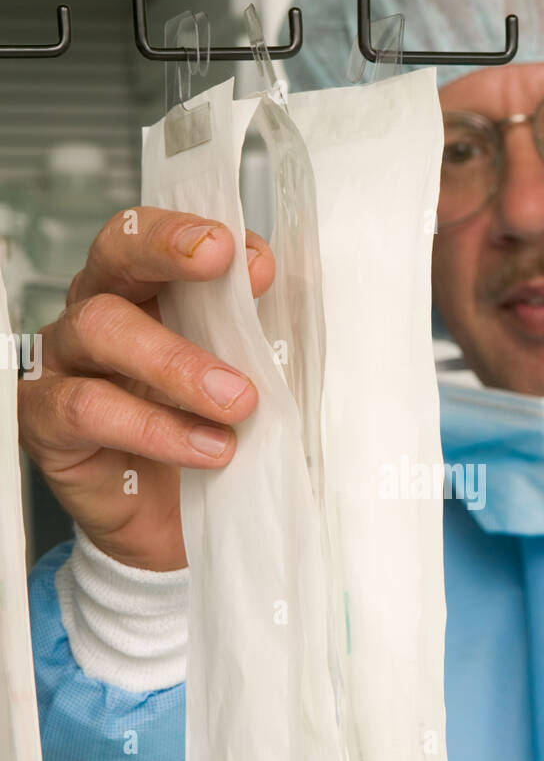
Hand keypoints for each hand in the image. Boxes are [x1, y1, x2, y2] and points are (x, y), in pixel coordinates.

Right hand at [18, 207, 273, 570]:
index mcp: (139, 295)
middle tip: (221, 265)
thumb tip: (281, 290)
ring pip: (102, 330)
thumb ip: (254, 336)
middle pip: (113, 259)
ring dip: (178, 362)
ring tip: (237, 402)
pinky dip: (157, 428)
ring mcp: (62, 365)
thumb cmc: (201, 441)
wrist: (174, 528)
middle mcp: (94, 317)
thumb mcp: (239, 383)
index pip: (150, 237)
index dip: (187, 232)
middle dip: (167, 253)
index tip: (240, 251)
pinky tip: (207, 447)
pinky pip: (90, 408)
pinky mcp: (45, 422)